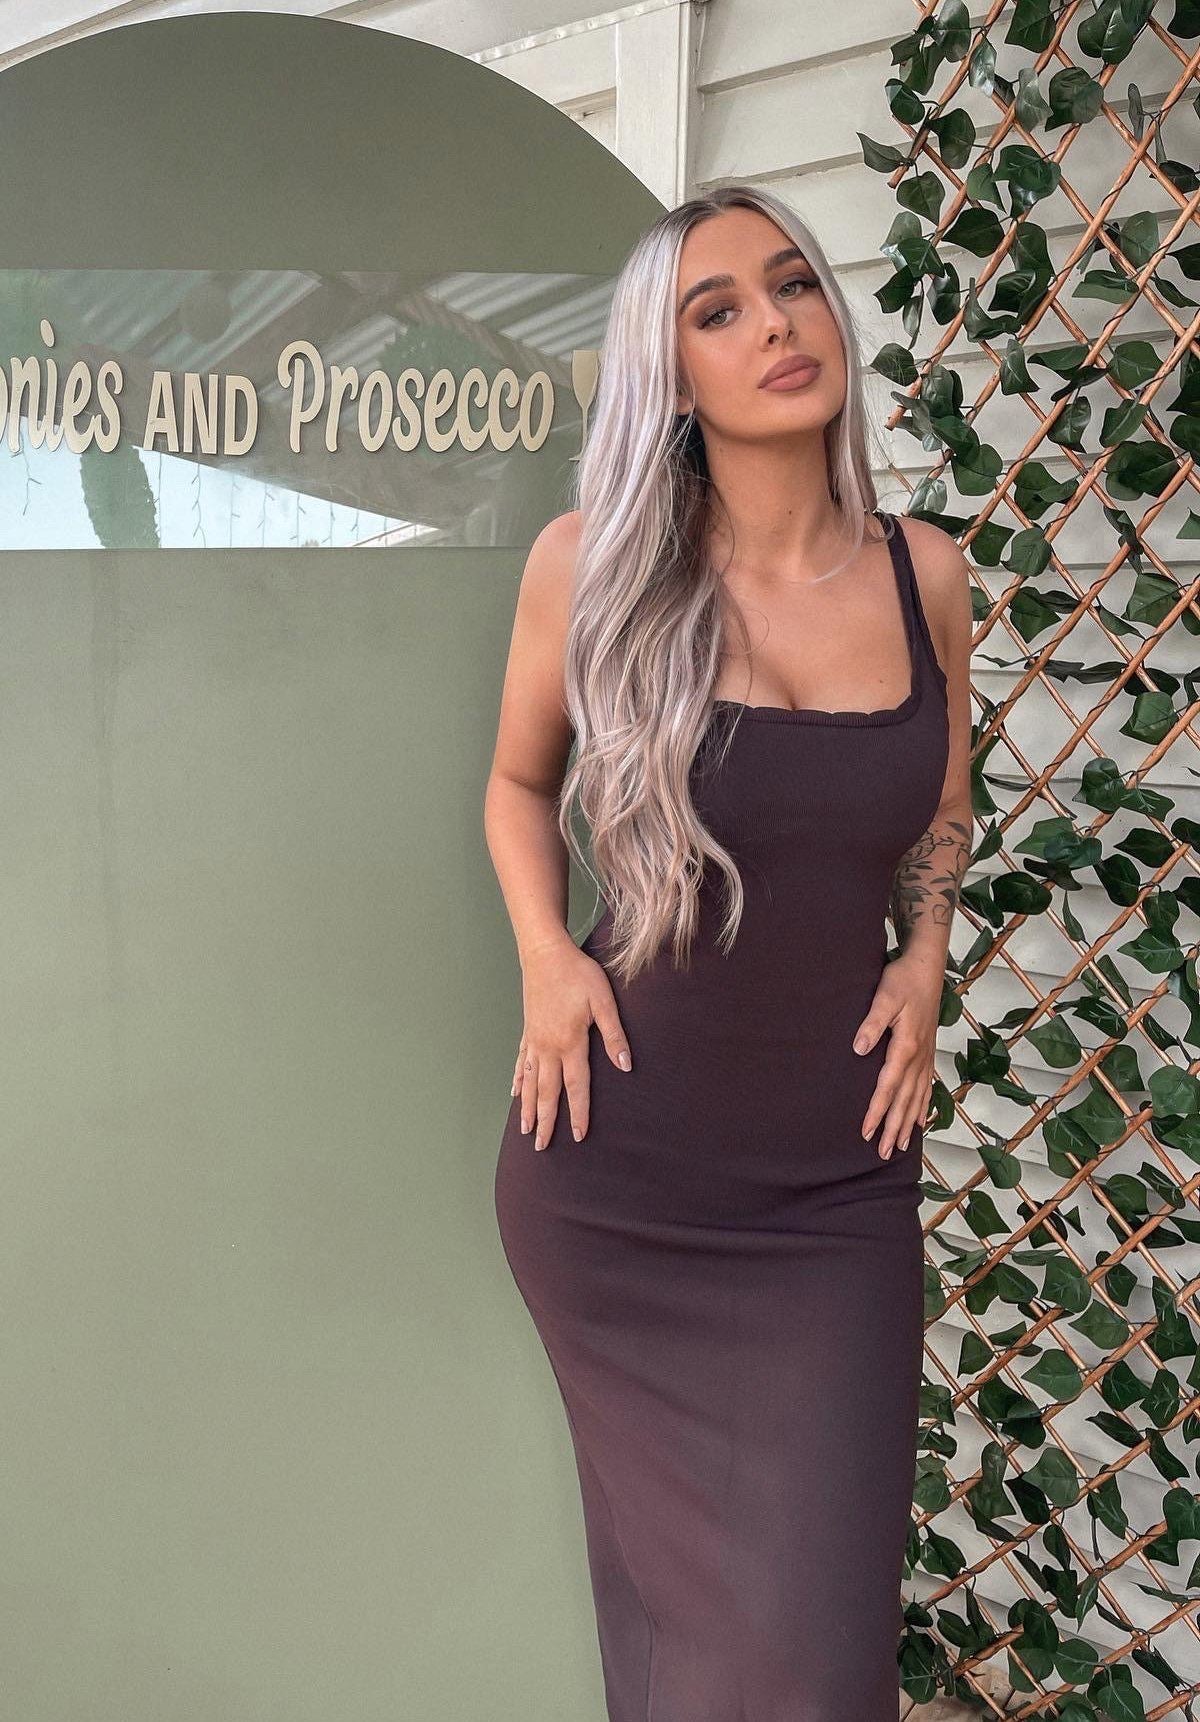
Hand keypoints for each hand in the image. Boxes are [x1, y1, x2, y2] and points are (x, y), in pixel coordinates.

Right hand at [512, 934, 631, 1149]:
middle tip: (542, 1147)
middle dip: (546, 1121)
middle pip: (547, 1092)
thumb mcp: (604, 1001)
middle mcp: (548, 1047)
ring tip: (526, 1130)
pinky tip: (515, 1093)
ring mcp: (534, 1040)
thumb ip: (614, 1035)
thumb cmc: (578, 973)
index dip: (578, 1112)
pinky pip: (521, 1062)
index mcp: (570, 1043)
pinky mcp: (528, 1030)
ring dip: (528, 1107)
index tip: (578, 1136)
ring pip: (529, 1082)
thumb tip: (625, 1066)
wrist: (544, 953)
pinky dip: (518, 1080)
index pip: (576, 1086)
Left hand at [853, 950, 941, 1158]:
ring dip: (908, 1123)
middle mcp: (918, 1057)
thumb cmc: (903, 980)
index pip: (888, 1087)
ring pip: (917, 1098)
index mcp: (906, 1047)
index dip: (876, 1111)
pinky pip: (927, 1086)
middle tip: (882, 1152)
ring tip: (899, 1145)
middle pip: (905, 1100)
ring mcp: (926, 1056)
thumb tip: (858, 1049)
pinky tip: (920, 1121)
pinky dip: (923, 1106)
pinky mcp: (928, 1051)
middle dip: (893, 1127)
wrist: (927, 967)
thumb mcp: (884, 998)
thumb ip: (871, 1024)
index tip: (865, 1131)